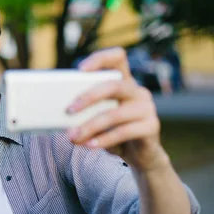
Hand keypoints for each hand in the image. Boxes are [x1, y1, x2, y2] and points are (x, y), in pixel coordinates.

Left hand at [67, 47, 169, 172]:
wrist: (139, 155)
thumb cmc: (113, 131)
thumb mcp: (98, 118)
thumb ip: (86, 110)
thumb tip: (61, 113)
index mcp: (124, 82)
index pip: (117, 58)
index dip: (100, 59)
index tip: (80, 69)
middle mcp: (137, 91)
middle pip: (114, 85)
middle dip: (88, 97)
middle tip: (68, 110)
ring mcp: (147, 108)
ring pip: (115, 113)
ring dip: (90, 126)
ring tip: (73, 136)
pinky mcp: (151, 127)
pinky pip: (124, 132)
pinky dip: (104, 140)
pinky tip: (90, 145)